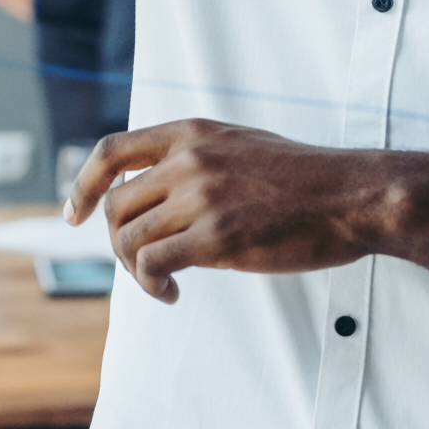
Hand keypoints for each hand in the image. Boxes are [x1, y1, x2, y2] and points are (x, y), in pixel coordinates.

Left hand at [65, 122, 428, 314]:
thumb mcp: (240, 146)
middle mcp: (188, 159)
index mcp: (192, 133)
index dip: (84, 185)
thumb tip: (156, 194)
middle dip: (118, 242)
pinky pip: (153, 265)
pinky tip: (173, 295)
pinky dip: (153, 286)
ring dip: (137, 270)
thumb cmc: (305, 178)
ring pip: (129, 239)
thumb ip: (196, 159)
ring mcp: (201, 196)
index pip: (112, 151)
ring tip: (164, 283)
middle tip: (144, 266)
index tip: (75, 214)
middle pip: (117, 206)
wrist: (353, 194)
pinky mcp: (215, 236)